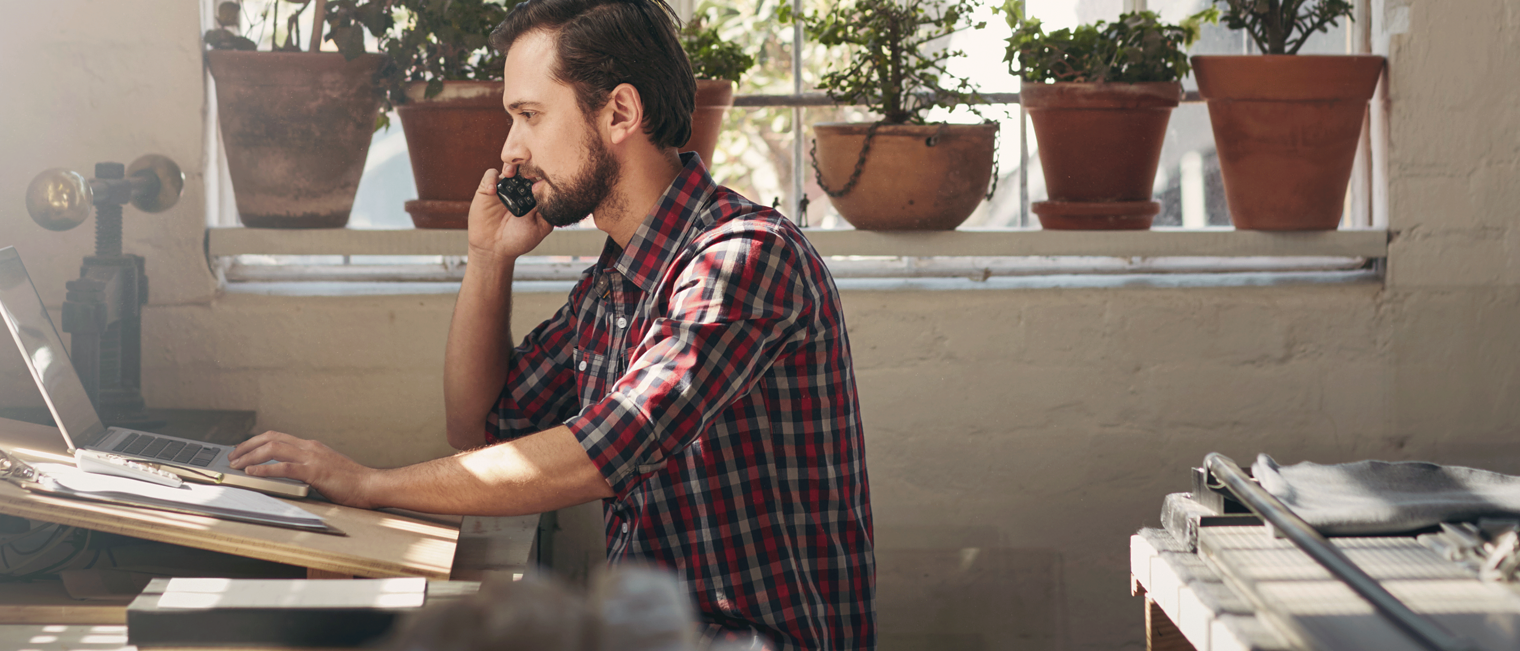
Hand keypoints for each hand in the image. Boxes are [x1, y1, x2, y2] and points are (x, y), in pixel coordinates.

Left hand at [228, 431, 378, 508]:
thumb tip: (290, 472)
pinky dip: (265, 468)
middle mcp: (310, 447)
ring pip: (274, 448)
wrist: (371, 485)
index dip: (256, 441)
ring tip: (237, 464)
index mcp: (312, 446)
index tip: (243, 450)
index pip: (278, 436)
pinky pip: (284, 467)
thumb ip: (309, 466)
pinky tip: (252, 472)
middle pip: (271, 437)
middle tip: (233, 456)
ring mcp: (312, 458)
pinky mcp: (314, 472)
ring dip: (251, 455)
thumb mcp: (326, 468)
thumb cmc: (352, 482)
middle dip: (248, 445)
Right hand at [468, 168, 552, 265]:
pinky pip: (489, 176)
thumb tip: (550, 191)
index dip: (542, 171)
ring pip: (507, 168)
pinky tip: (493, 191)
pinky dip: (491, 179)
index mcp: (533, 195)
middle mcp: (519, 188)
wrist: (495, 249)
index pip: (539, 176)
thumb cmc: (519, 239)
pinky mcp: (486, 190)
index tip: (544, 171)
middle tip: (527, 168)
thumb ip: (547, 211)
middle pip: (524, 168)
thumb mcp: (541, 227)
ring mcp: (503, 188)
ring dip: (509, 167)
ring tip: (509, 173)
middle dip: (527, 164)